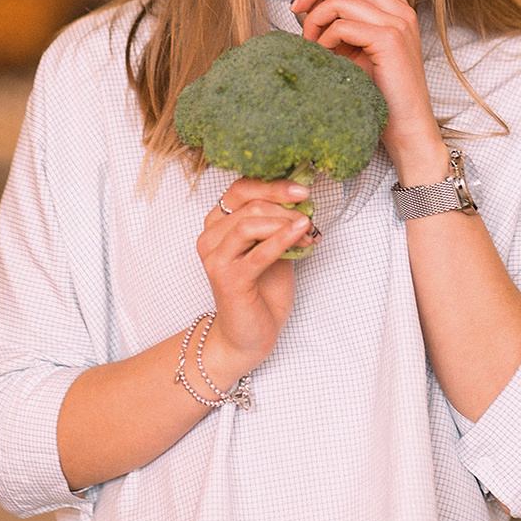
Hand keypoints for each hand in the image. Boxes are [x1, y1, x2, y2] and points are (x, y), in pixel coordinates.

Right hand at [196, 177, 318, 376]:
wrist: (249, 336)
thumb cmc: (262, 290)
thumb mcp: (273, 246)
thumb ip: (278, 223)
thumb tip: (302, 198)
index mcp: (218, 223)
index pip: (241, 189)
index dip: (273, 185)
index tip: (302, 190)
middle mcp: (210, 237)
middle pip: (249, 205)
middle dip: (285, 207)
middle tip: (309, 215)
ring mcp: (216, 258)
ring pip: (250, 223)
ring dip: (285, 223)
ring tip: (308, 230)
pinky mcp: (227, 279)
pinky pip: (258, 253)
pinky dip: (282, 239)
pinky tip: (300, 232)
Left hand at [290, 0, 448, 184]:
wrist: (407, 130)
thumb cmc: (380, 95)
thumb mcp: (358, 51)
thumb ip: (343, 25)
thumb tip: (307, 10)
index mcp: (397, 7)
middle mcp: (401, 9)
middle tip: (297, 9)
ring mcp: (397, 23)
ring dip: (316, 19)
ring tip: (312, 43)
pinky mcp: (389, 40)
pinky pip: (343, 24)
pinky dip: (325, 38)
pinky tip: (325, 56)